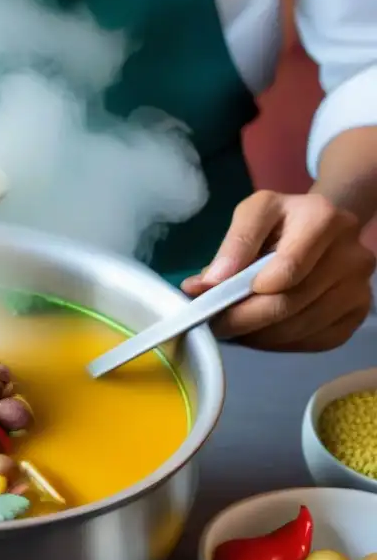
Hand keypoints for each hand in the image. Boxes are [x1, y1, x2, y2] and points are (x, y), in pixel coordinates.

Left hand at [181, 191, 375, 350]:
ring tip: (235, 328)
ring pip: (300, 326)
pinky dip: (281, 343)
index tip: (216, 300)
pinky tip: (262, 333)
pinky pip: (316, 340)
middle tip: (216, 326)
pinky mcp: (358, 312)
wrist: (321, 229)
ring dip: (259, 335)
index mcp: (323, 219)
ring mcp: (359, 286)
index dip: (247, 292)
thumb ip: (230, 248)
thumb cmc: (281, 221)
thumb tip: (201, 287)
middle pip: (290, 302)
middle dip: (244, 319)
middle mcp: (351, 254)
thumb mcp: (252, 216)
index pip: (285, 269)